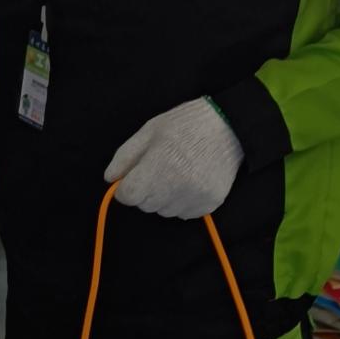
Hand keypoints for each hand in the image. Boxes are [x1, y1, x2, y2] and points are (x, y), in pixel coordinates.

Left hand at [107, 99, 243, 217]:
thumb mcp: (149, 132)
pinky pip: (184, 214)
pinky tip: (191, 181)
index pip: (128, 196)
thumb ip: (125, 157)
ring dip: (164, 198)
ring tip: (178, 172)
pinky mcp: (209, 205)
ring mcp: (194, 198)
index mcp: (158, 168)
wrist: (228, 127)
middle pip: (145, 205)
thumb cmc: (184, 125)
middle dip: (146, 190)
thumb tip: (110, 179)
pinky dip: (182, 202)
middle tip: (160, 168)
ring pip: (164, 211)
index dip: (126, 186)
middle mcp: (176, 188)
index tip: (133, 176)